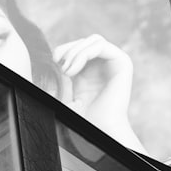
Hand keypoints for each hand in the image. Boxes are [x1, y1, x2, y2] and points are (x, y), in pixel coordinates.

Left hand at [52, 35, 143, 151]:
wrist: (97, 129)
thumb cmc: (81, 119)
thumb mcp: (64, 97)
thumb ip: (58, 81)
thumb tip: (48, 66)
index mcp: (91, 71)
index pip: (77, 46)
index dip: (63, 49)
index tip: (53, 61)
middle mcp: (104, 65)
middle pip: (84, 40)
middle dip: (68, 49)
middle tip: (59, 67)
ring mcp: (115, 62)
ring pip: (93, 40)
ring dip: (75, 52)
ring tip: (66, 72)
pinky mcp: (122, 62)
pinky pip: (100, 45)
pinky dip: (83, 54)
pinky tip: (73, 71)